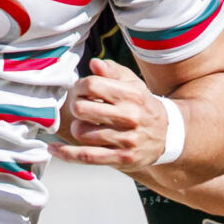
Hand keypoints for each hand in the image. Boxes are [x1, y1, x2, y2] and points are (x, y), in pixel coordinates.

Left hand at [50, 58, 169, 169]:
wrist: (168, 134)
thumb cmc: (143, 106)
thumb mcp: (133, 84)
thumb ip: (113, 71)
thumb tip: (94, 64)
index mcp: (132, 95)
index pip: (92, 85)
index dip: (80, 87)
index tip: (81, 91)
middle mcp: (130, 117)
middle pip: (82, 109)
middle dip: (75, 107)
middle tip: (80, 108)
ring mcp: (127, 140)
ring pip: (83, 133)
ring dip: (76, 128)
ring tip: (83, 125)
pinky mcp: (122, 158)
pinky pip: (87, 156)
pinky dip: (66, 153)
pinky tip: (54, 148)